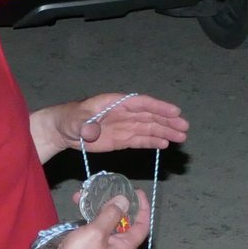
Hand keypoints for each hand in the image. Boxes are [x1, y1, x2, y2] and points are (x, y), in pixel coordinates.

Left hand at [33, 93, 188, 161]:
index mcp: (115, 103)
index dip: (158, 107)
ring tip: (181, 138)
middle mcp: (124, 114)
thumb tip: (92, 131)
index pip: (141, 103)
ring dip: (165, 132)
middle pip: (150, 116)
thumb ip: (84, 125)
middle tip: (185, 128)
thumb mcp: (73, 121)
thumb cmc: (68, 119)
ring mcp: (124, 126)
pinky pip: (140, 140)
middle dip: (168, 121)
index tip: (175, 112)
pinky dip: (153, 142)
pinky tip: (165, 144)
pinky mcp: (122, 139)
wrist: (63, 131)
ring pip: (149, 128)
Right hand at [45, 190, 150, 248]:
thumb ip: (111, 214)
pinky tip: (78, 204)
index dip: (143, 208)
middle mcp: (116, 248)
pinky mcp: (87, 247)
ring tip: (87, 194)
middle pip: (124, 223)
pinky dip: (87, 216)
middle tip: (111, 190)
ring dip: (98, 208)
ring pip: (105, 223)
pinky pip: (92, 227)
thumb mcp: (96, 232)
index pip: (142, 226)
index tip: (137, 192)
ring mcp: (102, 248)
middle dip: (116, 204)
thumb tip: (124, 201)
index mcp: (125, 247)